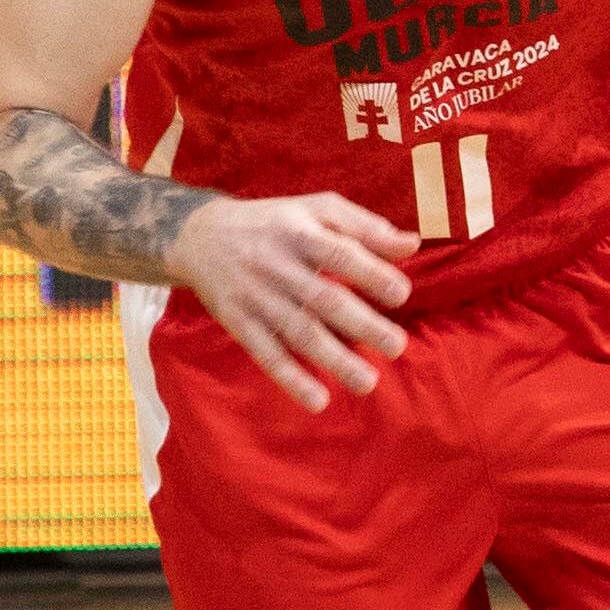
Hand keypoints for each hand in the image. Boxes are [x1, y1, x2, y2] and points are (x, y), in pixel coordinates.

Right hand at [164, 191, 419, 412]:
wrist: (197, 235)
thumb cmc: (275, 222)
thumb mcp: (316, 209)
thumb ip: (364, 226)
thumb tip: (412, 244)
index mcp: (299, 232)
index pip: (337, 253)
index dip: (369, 273)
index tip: (401, 293)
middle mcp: (276, 266)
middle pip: (321, 298)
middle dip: (360, 324)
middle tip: (397, 346)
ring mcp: (256, 297)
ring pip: (297, 332)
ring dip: (333, 360)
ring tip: (368, 382)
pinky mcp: (239, 323)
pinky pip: (266, 354)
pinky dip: (290, 379)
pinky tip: (318, 400)